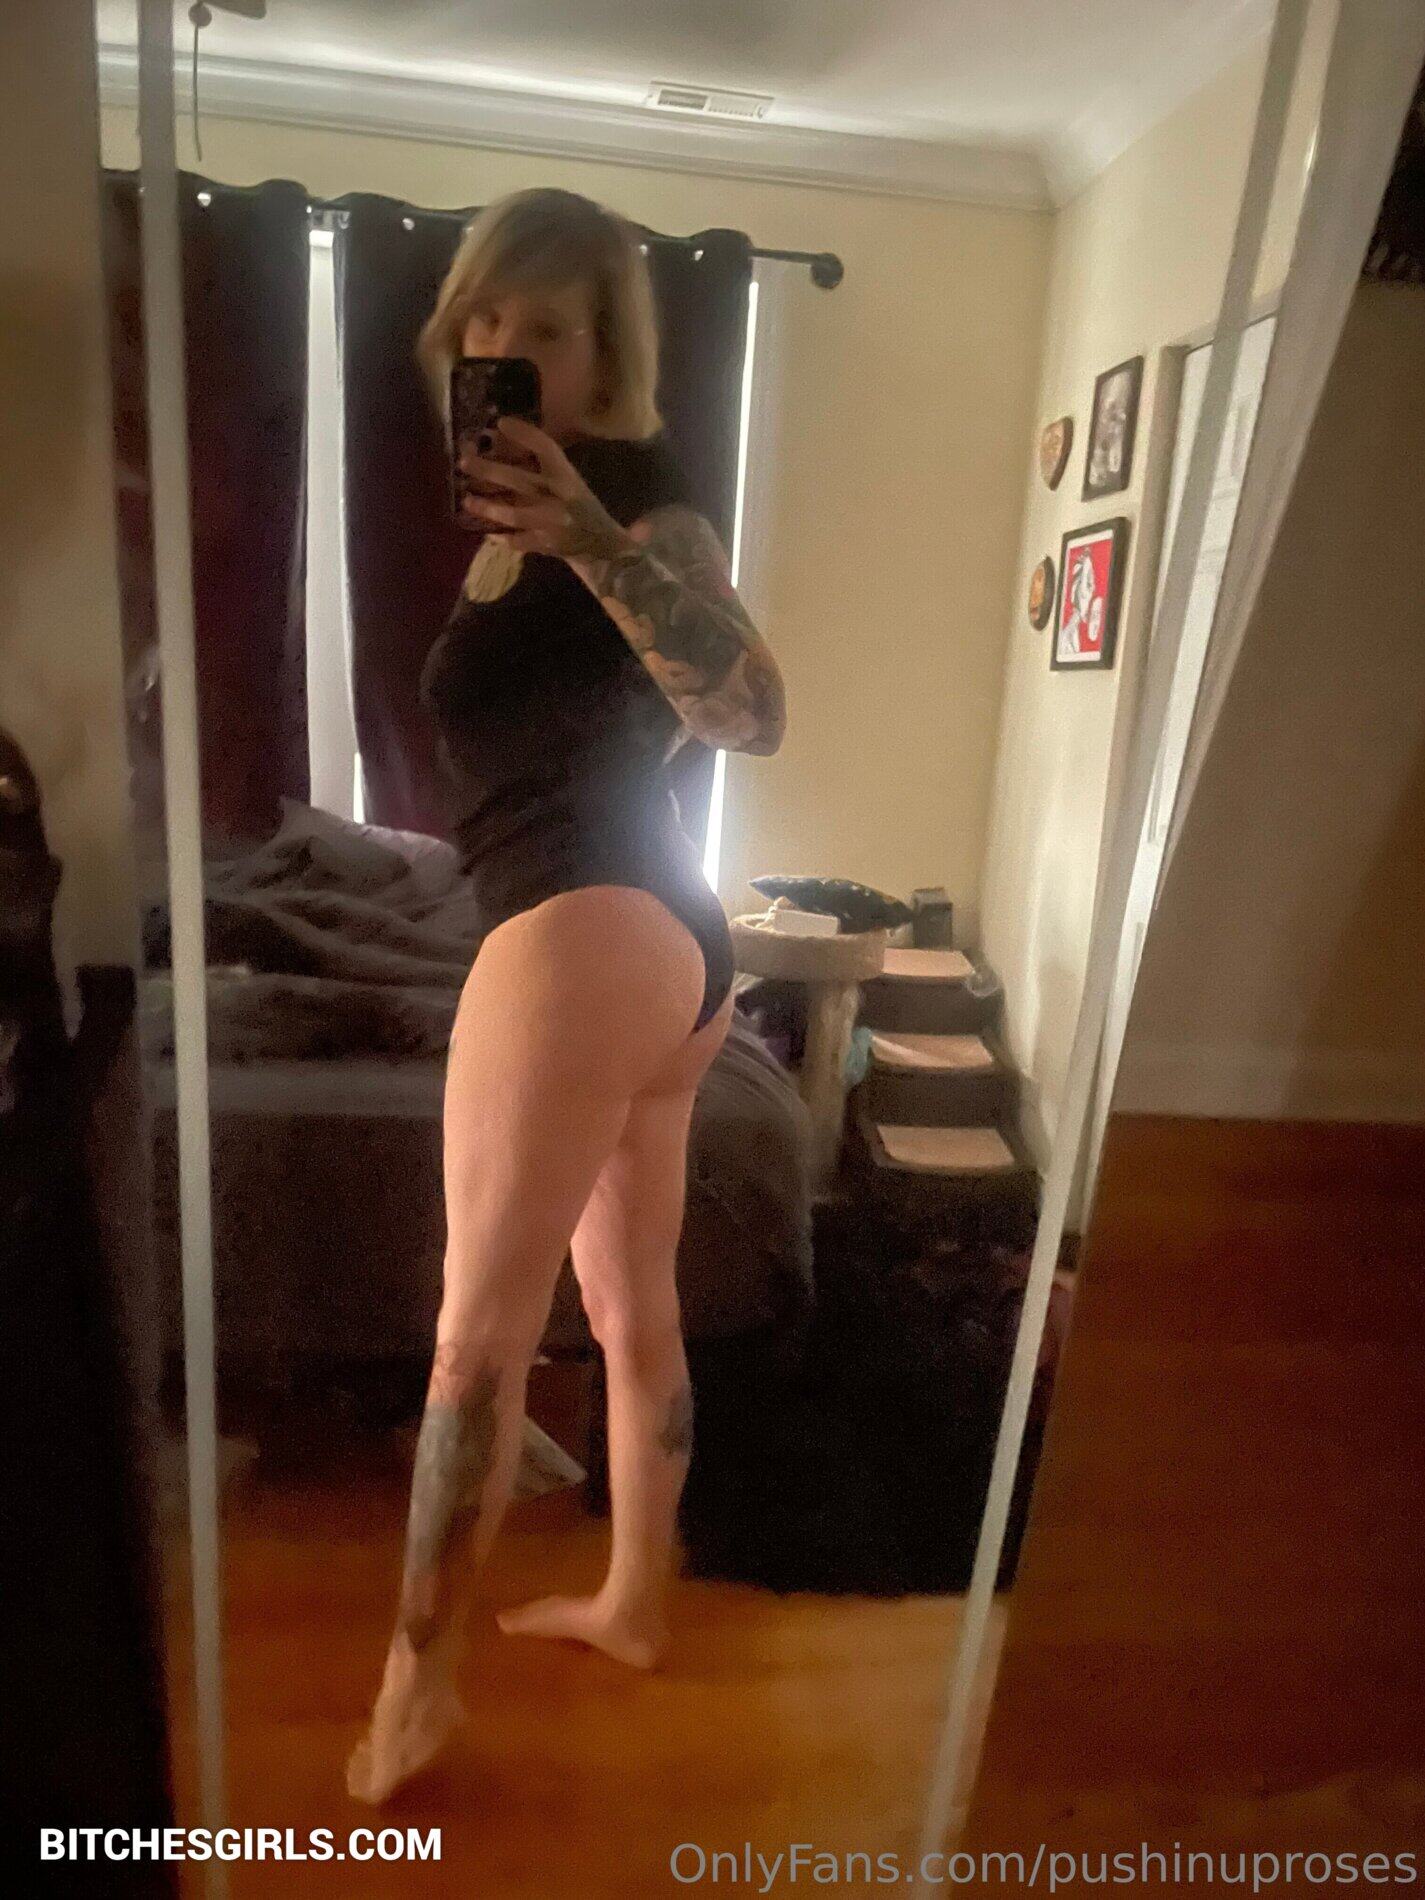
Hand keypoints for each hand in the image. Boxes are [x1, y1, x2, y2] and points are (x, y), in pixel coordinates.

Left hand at [458, 416, 637, 562]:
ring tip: (466, 500)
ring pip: (514, 513)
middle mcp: (560, 496)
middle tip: (464, 462)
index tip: (500, 422)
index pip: (545, 448)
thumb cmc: (578, 505)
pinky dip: (501, 535)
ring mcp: (552, 523)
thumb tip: (499, 442)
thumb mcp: (567, 481)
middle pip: (519, 480)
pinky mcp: (546, 545)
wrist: (602, 544)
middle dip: (488, 470)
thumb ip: (541, 467)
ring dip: (487, 506)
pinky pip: (518, 540)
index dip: (523, 434)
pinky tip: (486, 531)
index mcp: (567, 476)